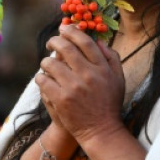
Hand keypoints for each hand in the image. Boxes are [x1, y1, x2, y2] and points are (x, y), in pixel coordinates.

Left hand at [35, 25, 125, 143]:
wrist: (101, 130)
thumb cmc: (109, 103)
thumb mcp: (118, 78)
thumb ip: (111, 57)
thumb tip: (97, 40)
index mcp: (102, 68)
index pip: (85, 42)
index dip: (73, 32)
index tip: (64, 28)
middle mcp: (88, 75)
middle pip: (65, 47)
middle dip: (54, 41)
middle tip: (51, 42)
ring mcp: (73, 87)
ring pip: (50, 63)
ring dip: (46, 61)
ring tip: (47, 65)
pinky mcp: (60, 99)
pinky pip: (43, 80)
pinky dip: (41, 78)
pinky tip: (44, 79)